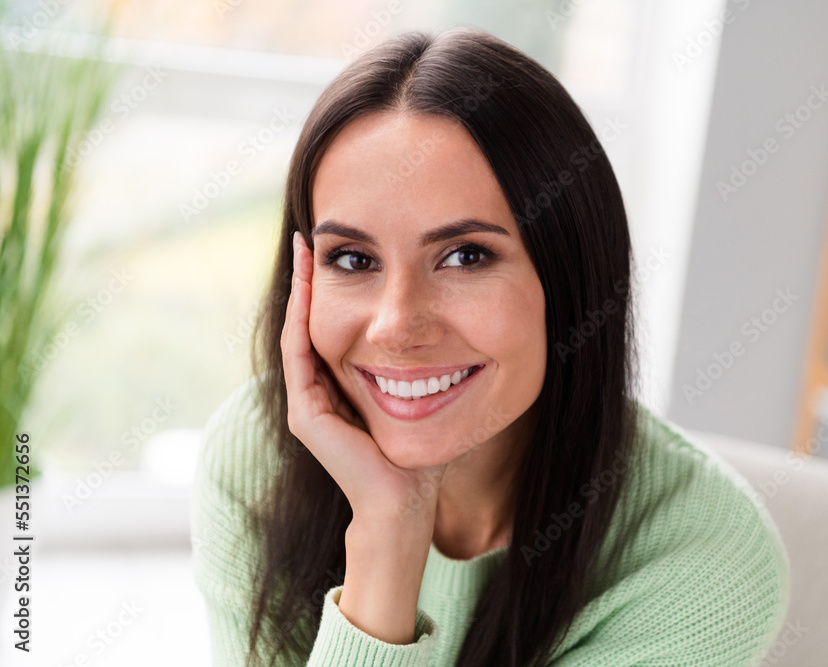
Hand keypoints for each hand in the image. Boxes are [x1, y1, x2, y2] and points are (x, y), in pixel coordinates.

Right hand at [280, 230, 444, 528]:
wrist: (404, 502)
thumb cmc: (417, 456)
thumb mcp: (420, 398)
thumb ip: (419, 370)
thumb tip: (448, 335)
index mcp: (340, 389)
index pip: (331, 328)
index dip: (329, 290)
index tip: (337, 252)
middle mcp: (317, 393)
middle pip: (310, 324)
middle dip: (310, 281)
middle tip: (311, 237)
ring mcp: (307, 404)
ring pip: (300, 333)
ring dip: (300, 291)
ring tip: (305, 251)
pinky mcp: (306, 416)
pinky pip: (300, 356)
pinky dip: (302, 320)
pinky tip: (306, 289)